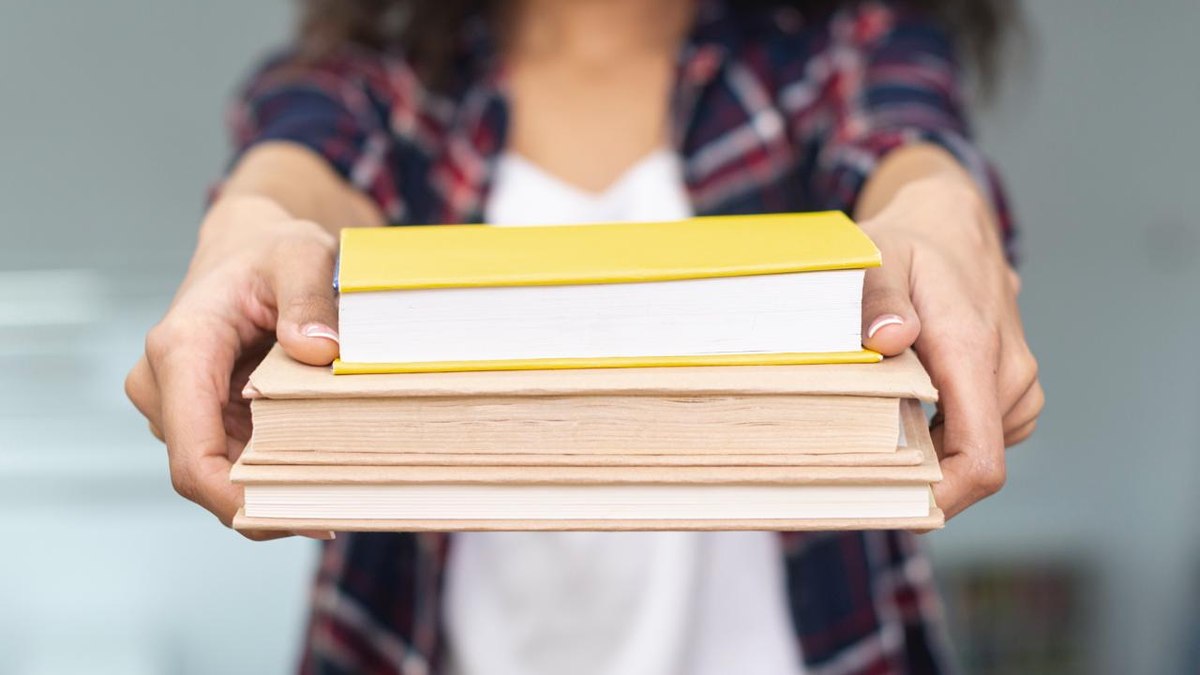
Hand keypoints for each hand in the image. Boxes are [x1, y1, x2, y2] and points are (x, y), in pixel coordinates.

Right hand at [125, 195, 341, 539]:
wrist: (248, 246)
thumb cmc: (271, 249)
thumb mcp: (302, 254)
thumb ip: (309, 298)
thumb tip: (317, 350)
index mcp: (181, 350)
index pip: (193, 457)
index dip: (240, 502)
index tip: (302, 518)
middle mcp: (164, 385)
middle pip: (209, 474)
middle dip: (271, 499)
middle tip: (345, 508)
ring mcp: (179, 406)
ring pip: (224, 472)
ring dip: (276, 486)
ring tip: (345, 486)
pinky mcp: (202, 415)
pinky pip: (235, 458)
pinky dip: (276, 470)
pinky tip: (325, 468)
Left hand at [859, 175, 1042, 519]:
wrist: (954, 221)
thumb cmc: (910, 241)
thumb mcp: (878, 255)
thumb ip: (878, 297)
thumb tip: (889, 339)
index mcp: (974, 352)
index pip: (978, 459)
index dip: (942, 499)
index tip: (894, 509)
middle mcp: (1007, 372)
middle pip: (972, 462)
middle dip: (922, 476)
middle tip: (856, 468)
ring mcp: (1016, 379)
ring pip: (977, 449)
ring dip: (933, 452)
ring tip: (880, 427)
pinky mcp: (1012, 383)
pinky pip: (983, 430)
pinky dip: (948, 433)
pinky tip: (911, 408)